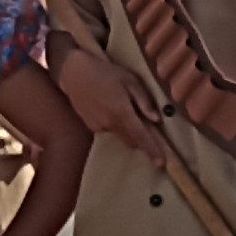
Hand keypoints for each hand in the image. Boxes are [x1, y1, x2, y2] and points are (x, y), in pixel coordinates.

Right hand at [54, 43, 166, 162]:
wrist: (74, 72)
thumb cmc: (105, 72)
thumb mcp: (130, 80)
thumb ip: (144, 101)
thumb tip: (156, 119)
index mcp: (122, 113)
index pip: (141, 137)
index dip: (152, 150)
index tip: (161, 163)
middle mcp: (109, 124)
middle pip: (132, 141)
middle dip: (142, 139)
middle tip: (151, 129)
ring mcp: (98, 127)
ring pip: (121, 135)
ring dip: (128, 129)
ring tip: (125, 108)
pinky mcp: (90, 126)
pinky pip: (109, 130)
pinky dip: (115, 124)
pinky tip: (110, 107)